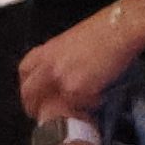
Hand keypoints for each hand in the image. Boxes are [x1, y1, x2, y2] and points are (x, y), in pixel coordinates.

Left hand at [15, 0, 144, 123]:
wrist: (119, 28)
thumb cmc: (105, 29)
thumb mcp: (73, 41)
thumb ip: (62, 58)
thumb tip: (66, 74)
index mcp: (47, 51)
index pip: (24, 71)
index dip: (26, 85)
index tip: (31, 95)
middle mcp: (50, 65)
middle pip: (29, 92)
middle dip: (33, 107)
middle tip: (42, 115)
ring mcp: (61, 79)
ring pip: (53, 105)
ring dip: (63, 111)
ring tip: (76, 113)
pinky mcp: (77, 90)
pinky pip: (78, 107)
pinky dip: (88, 106)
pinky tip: (99, 100)